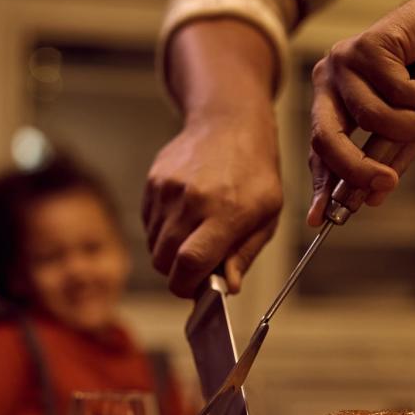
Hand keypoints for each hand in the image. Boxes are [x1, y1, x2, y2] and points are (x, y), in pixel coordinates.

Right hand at [145, 18, 282, 298]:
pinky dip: (162, 231)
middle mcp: (192, 200)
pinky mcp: (153, 182)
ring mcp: (168, 189)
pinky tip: (183, 216)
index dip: (186, 286)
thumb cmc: (254, 172)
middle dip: (177, 273)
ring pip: (153, 245)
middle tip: (196, 267)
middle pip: (165, 259)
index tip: (194, 291)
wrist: (229, 122)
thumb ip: (244, 253)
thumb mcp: (267, 214)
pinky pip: (148, 224)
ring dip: (169, 252)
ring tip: (194, 235)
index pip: (190, 262)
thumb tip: (227, 287)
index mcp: (226, 211)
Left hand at [306, 0, 414, 225]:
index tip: (320, 220)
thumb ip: (392, 157)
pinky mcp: (369, 43)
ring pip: (372, 117)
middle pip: (327, 137)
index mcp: (334, 103)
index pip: (320, 151)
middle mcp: (330, 81)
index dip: (321, 185)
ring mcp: (346, 61)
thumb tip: (369, 200)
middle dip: (356, 167)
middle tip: (386, 183)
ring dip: (414, 122)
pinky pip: (398, 91)